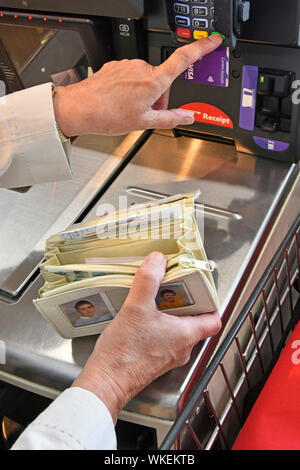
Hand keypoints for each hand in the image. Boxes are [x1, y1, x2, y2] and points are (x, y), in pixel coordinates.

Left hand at [53, 35, 222, 136]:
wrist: (81, 109)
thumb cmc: (109, 115)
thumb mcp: (144, 122)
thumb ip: (170, 118)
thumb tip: (189, 116)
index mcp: (154, 80)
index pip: (184, 59)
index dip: (201, 48)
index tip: (212, 41)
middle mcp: (142, 67)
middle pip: (161, 79)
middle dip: (158, 96)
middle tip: (145, 112)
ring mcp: (127, 64)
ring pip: (145, 79)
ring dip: (143, 93)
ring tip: (129, 109)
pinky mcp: (116, 65)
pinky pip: (130, 76)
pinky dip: (130, 89)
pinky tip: (120, 101)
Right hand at [72, 252, 221, 421]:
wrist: (106, 382)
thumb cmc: (125, 353)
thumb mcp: (136, 307)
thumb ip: (148, 280)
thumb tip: (157, 260)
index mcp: (186, 335)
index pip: (214, 320)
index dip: (211, 303)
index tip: (200, 289)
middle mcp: (182, 349)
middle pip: (194, 322)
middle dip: (184, 303)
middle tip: (171, 288)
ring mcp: (168, 357)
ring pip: (177, 331)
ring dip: (168, 315)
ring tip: (153, 301)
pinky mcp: (154, 361)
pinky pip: (163, 339)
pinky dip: (156, 326)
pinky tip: (139, 319)